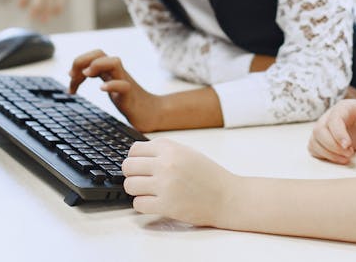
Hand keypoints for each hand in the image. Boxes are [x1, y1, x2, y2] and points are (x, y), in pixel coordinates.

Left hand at [68, 50, 162, 131]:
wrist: (152, 113)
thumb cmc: (129, 100)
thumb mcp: (111, 85)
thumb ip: (99, 76)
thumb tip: (75, 75)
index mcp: (111, 70)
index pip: (93, 54)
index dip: (79, 61)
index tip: (70, 77)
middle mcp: (117, 72)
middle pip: (100, 53)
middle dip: (82, 60)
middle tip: (72, 77)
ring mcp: (125, 82)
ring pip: (114, 62)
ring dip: (96, 66)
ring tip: (86, 76)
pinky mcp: (131, 96)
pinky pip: (123, 85)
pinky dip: (111, 85)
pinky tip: (101, 89)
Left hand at [122, 138, 236, 226]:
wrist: (228, 198)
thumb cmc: (208, 176)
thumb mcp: (187, 152)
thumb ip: (163, 150)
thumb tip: (136, 154)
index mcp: (170, 149)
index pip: (134, 150)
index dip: (135, 158)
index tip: (140, 166)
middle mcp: (166, 164)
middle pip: (128, 166)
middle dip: (132, 174)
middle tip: (142, 179)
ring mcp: (165, 185)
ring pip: (129, 185)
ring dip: (136, 190)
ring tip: (149, 191)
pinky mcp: (166, 205)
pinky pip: (138, 204)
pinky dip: (143, 204)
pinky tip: (155, 202)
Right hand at [308, 99, 355, 164]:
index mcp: (344, 108)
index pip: (334, 119)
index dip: (338, 133)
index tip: (348, 146)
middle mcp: (331, 116)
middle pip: (319, 130)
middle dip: (332, 145)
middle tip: (349, 154)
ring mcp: (326, 129)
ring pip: (315, 140)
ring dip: (328, 152)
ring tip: (347, 158)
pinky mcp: (325, 140)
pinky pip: (314, 148)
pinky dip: (323, 156)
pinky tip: (339, 160)